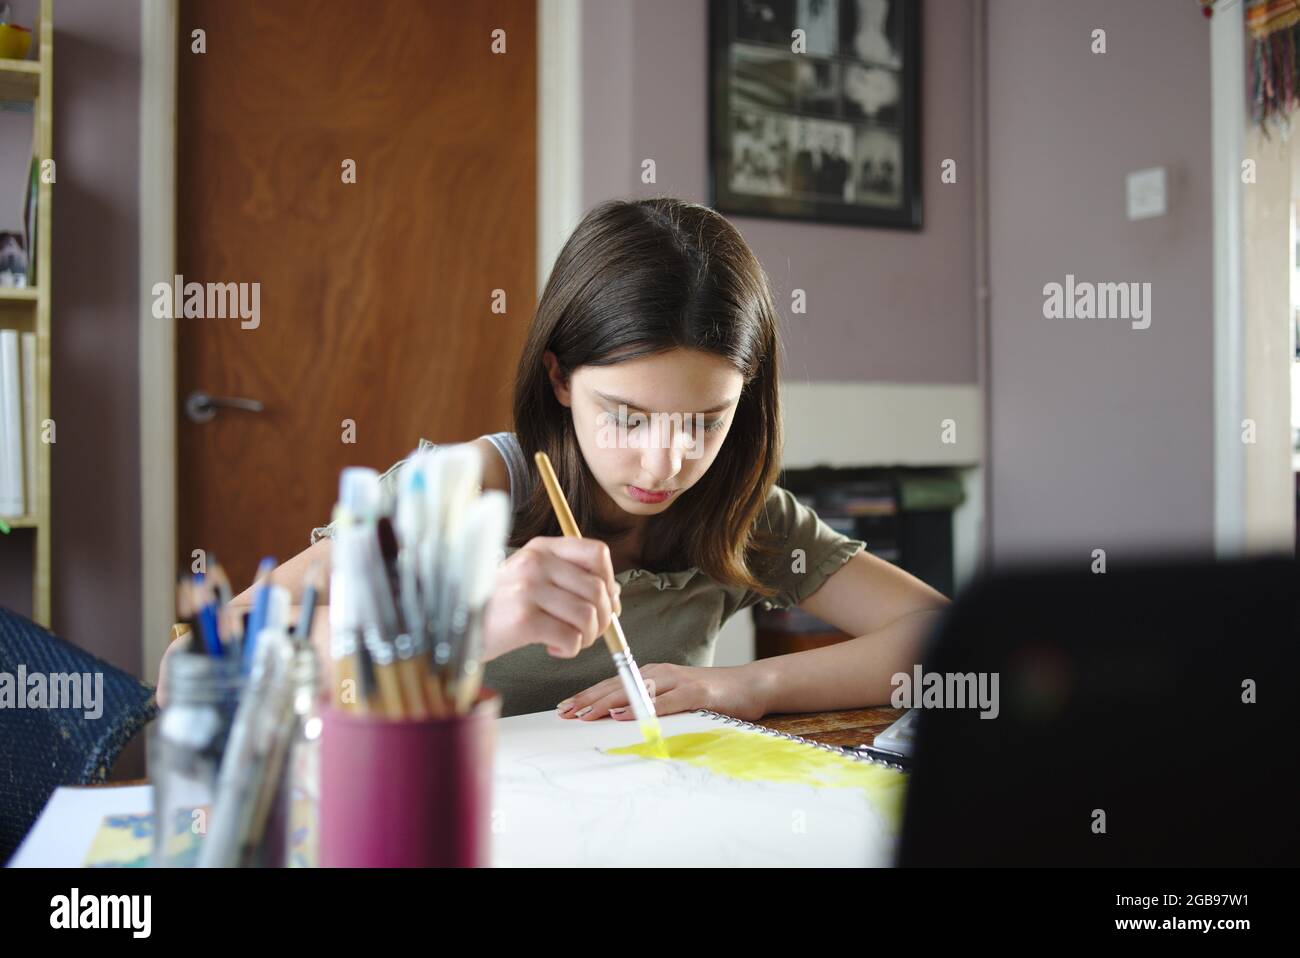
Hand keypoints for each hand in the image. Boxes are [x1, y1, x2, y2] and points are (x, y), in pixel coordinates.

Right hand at [481, 536, 622, 660]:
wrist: (454, 627)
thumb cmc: (497, 607)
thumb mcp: (530, 579)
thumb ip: (568, 579)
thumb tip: (614, 592)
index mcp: (541, 548)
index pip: (597, 553)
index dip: (610, 580)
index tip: (606, 601)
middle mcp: (536, 563)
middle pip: (599, 589)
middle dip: (603, 618)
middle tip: (588, 632)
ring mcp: (528, 589)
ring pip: (588, 615)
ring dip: (587, 637)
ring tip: (569, 641)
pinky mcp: (523, 619)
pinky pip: (570, 638)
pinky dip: (569, 650)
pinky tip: (552, 648)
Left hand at [556, 662, 770, 722]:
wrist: (749, 685)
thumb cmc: (709, 696)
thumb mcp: (673, 698)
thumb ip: (648, 704)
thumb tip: (616, 718)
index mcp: (651, 675)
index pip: (612, 684)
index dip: (587, 695)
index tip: (564, 708)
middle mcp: (659, 673)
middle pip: (617, 685)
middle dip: (588, 699)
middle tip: (564, 713)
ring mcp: (677, 681)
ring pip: (635, 691)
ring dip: (608, 702)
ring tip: (585, 714)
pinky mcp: (695, 693)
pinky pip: (664, 702)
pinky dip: (643, 709)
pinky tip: (625, 714)